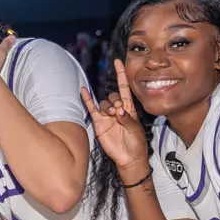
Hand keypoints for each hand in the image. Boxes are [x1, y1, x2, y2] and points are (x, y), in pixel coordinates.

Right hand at [82, 60, 149, 175]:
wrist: (128, 158)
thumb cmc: (136, 144)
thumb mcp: (136, 130)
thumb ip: (127, 119)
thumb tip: (119, 111)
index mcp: (129, 108)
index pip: (124, 88)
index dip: (121, 74)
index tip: (118, 62)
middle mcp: (117, 110)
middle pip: (113, 96)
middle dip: (114, 101)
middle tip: (118, 112)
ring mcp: (107, 116)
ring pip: (103, 103)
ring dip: (106, 107)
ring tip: (111, 116)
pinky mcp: (99, 123)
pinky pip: (91, 109)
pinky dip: (87, 100)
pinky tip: (83, 91)